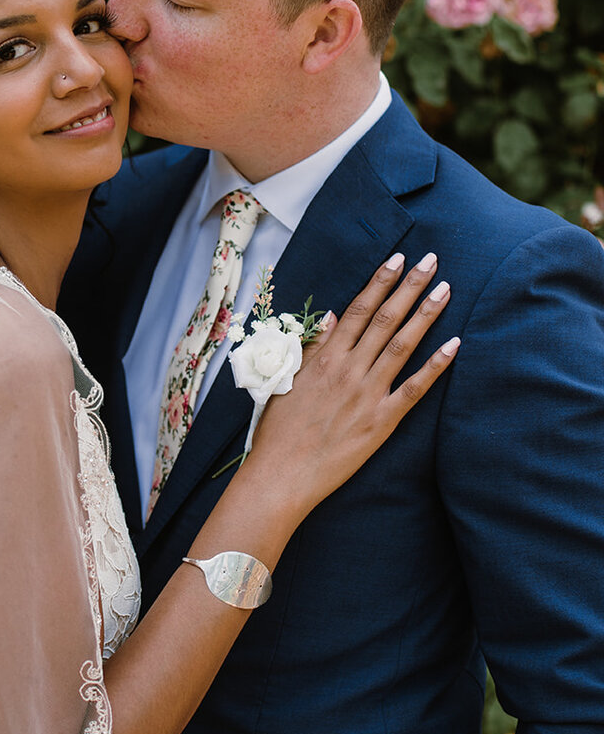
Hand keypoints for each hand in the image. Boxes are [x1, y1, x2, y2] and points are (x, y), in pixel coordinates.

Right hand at [251, 251, 457, 513]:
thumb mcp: (287, 379)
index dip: (380, 282)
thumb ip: (313, 347)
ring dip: (425, 314)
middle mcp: (348, 369)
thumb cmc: (278, 430)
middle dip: (409, 286)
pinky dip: (436, 365)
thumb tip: (332, 317)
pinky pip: (415, 388)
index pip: (357, 309)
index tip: (397, 259)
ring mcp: (367, 393)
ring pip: (402, 344)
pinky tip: (454, 344)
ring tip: (446, 289)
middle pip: (385, 318)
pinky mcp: (382, 421)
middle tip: (431, 260)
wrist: (281, 474)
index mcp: (324, 358)